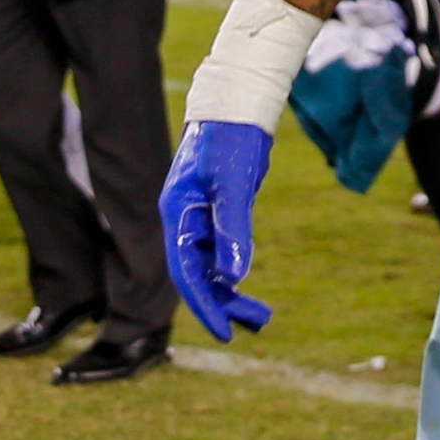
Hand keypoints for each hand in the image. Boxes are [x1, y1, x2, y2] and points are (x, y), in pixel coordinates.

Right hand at [160, 120, 275, 340]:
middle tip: (254, 325)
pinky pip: (222, 250)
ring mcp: (200, 216)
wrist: (235, 106)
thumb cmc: (230, 140)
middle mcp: (185, 220)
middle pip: (197, 274)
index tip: (226, 333)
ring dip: (231, 292)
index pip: (187, 271)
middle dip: (222, 304)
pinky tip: (246, 287)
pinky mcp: (217, 211)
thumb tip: (233, 278)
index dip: (205, 305)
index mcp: (178, 214)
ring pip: (211, 265)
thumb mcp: (232, 185)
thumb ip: (232, 230)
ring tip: (261, 317)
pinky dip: (234, 269)